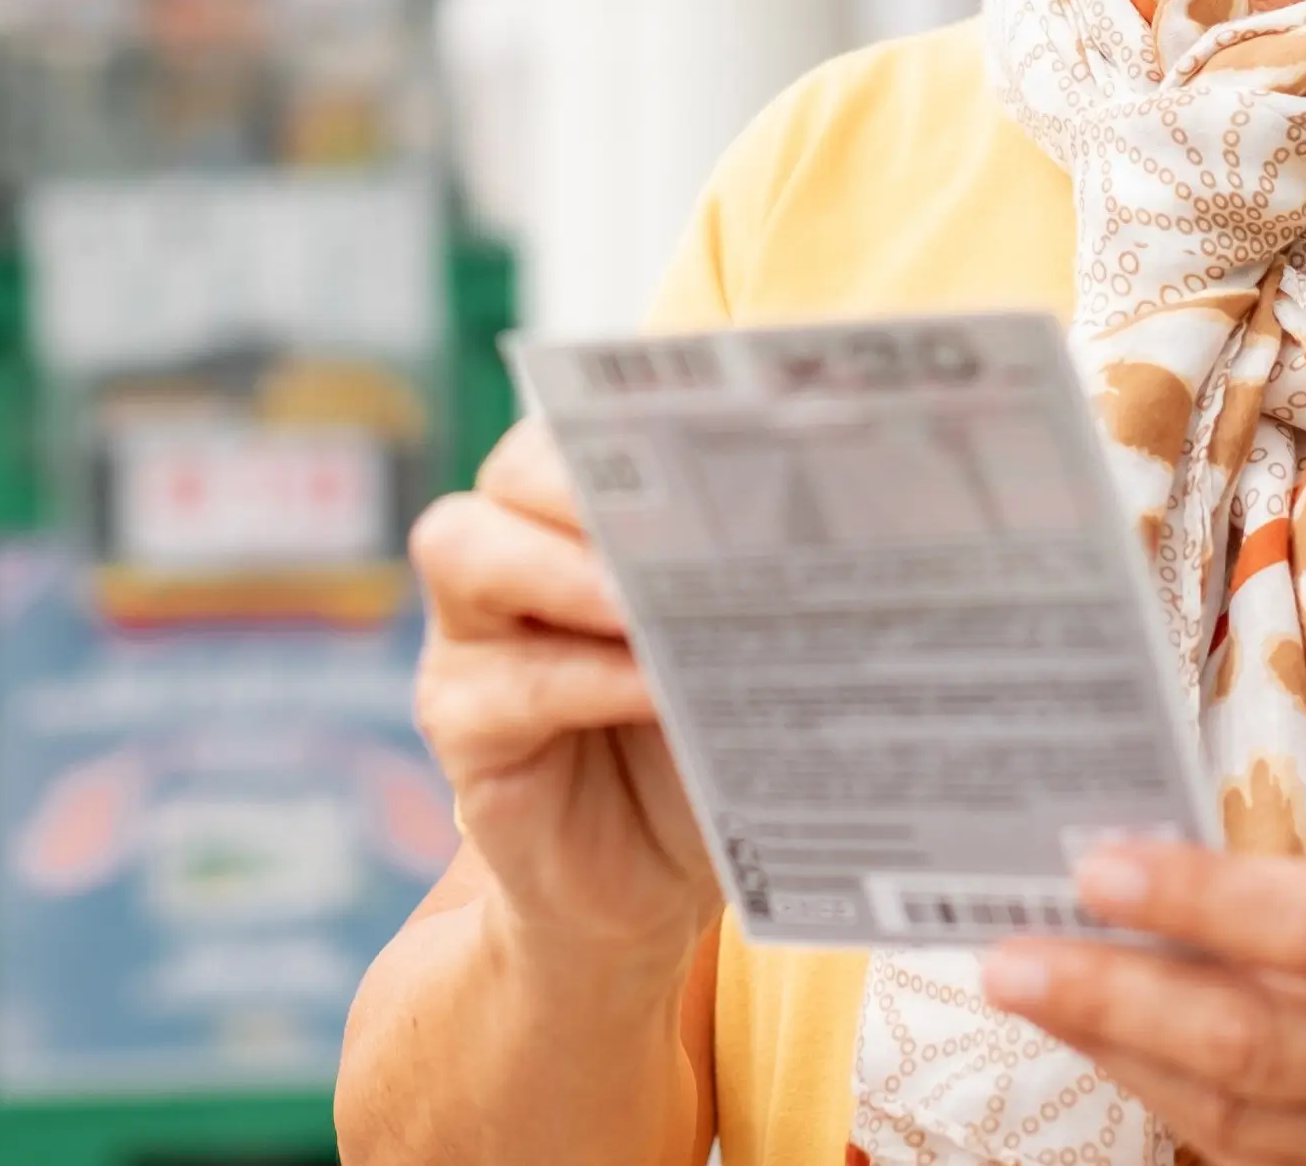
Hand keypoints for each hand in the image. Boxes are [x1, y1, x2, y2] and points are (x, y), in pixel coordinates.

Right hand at [407, 421, 719, 972]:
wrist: (647, 886)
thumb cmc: (701, 744)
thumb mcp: (740, 650)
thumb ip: (755, 581)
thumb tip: (844, 513)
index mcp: (577, 516)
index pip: (580, 426)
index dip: (635, 418)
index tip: (720, 429)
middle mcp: (508, 553)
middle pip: (513, 471)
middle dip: (588, 477)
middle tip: (677, 509)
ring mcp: (470, 637)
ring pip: (465, 548)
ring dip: (564, 566)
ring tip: (647, 601)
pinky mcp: (461, 724)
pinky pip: (509, 683)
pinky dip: (586, 677)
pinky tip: (656, 690)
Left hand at [981, 845, 1305, 1163]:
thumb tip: (1166, 872)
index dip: (1201, 897)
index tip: (1098, 864)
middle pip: (1254, 1045)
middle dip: (1116, 997)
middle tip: (1014, 955)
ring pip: (1234, 1117)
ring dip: (1116, 1049)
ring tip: (1034, 988)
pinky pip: (1249, 1157)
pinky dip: (1165, 1099)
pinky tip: (1107, 1048)